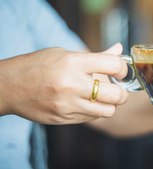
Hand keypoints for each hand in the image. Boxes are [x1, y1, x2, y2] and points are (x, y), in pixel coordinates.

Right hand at [0, 43, 128, 123]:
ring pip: (107, 111)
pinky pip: (92, 118)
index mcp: (73, 62)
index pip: (114, 65)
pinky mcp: (63, 119)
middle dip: (123, 92)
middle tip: (119, 89)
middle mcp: (71, 84)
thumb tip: (118, 49)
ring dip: (110, 105)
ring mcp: (67, 105)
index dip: (124, 68)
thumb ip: (95, 56)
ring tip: (103, 98)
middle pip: (116, 95)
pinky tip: (86, 103)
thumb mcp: (64, 54)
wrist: (7, 87)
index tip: (121, 71)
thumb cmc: (37, 65)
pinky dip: (95, 111)